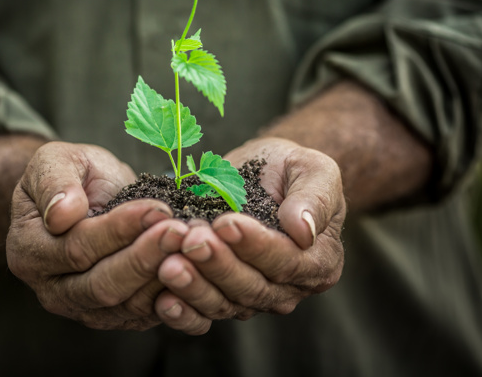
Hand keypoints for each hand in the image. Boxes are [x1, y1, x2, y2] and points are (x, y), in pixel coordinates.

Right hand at [6, 141, 189, 329]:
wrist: (87, 195)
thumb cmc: (72, 175)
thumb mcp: (56, 161)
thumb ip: (53, 182)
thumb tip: (62, 213)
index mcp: (30, 250)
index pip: (77, 248)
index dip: (119, 230)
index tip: (156, 209)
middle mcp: (53, 289)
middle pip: (103, 285)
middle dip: (146, 257)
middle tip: (181, 231)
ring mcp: (84, 308)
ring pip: (127, 305)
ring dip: (164, 277)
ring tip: (193, 246)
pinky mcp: (115, 315)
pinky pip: (145, 313)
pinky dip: (173, 294)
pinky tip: (194, 268)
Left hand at [154, 137, 345, 333]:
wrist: (261, 172)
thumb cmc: (289, 168)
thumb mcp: (313, 170)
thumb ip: (314, 199)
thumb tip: (304, 231)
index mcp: (318, 260)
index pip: (286, 261)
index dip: (255, 245)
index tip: (226, 223)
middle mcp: (288, 287)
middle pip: (252, 287)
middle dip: (218, 264)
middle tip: (191, 240)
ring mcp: (253, 296)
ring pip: (224, 303)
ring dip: (195, 286)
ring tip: (168, 265)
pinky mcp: (222, 296)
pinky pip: (203, 313)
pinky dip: (183, 312)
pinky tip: (162, 300)